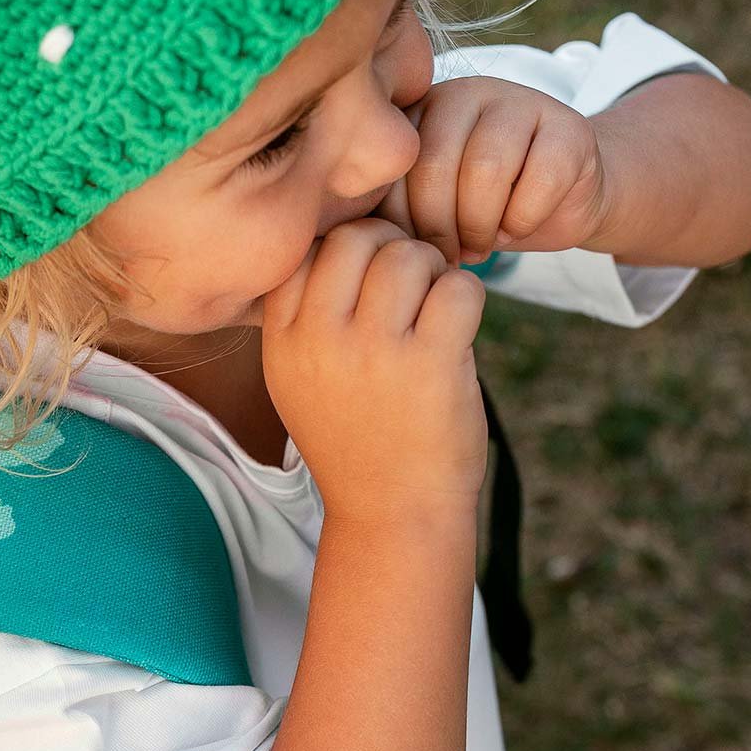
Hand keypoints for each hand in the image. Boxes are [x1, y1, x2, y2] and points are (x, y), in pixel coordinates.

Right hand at [261, 219, 486, 520]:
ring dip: (432, 268)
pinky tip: (460, 322)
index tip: (365, 272)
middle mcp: (320, 340)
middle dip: (390, 244)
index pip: (304, 249)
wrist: (391, 513)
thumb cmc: (353, 437)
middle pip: (354, 238)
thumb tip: (346, 236)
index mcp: (282, 340)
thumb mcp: (297, 378)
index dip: (342, 245)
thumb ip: (304, 314)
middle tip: (409, 277)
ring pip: (408, 255)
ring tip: (435, 300)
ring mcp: (375, 352)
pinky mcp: (432, 365)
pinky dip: (467, 294)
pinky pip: (458, 287)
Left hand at [376, 77, 610, 265]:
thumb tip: (358, 237)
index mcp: (418, 107)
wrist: (558, 201)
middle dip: (438, 227)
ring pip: (486, 171)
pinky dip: (523, 220)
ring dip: (480, 226)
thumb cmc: (476, 208)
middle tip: (449, 255)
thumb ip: (392, 202)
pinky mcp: (570, 127)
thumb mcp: (425, 203)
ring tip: (479, 245)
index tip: (412, 248)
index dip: (399, 219)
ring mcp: (520, 101)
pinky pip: (539, 181)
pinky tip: (515, 227)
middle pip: (435, 166)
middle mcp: (465, 92)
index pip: (393, 164)